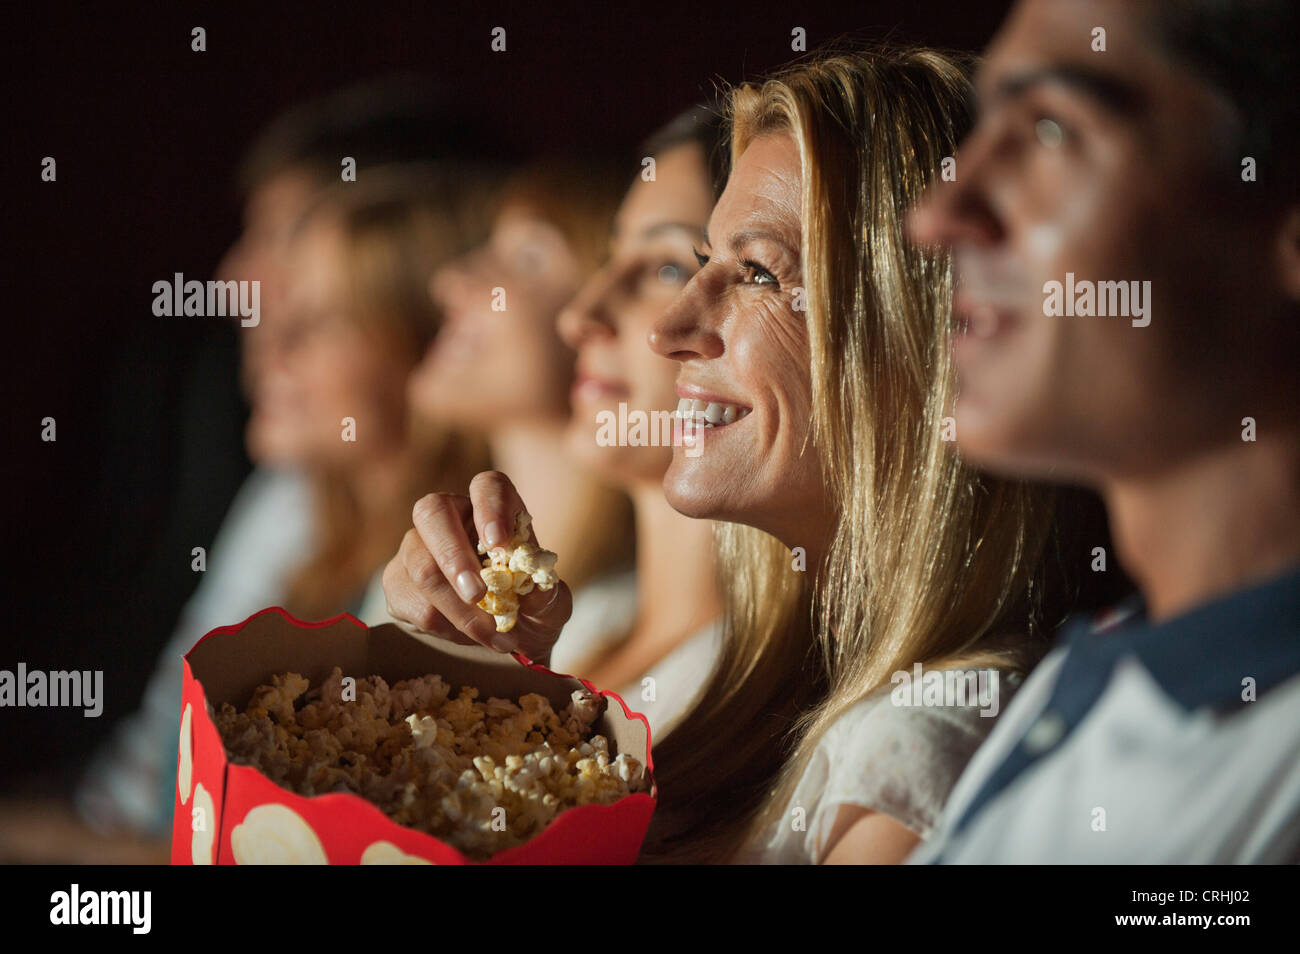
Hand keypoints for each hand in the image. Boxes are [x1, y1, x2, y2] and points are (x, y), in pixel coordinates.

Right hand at [383, 471, 571, 661]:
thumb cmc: (530, 613)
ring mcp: (417, 548)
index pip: (488, 486)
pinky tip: (466, 637)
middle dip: (454, 557)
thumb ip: (547, 597)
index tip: (499, 542)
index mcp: (495, 511)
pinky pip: (410, 601)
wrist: (501, 644)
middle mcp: (451, 519)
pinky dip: (443, 627)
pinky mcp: (398, 583)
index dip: (491, 507)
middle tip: (477, 594)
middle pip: (433, 512)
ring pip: (421, 567)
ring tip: (490, 635)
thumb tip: (534, 589)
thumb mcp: (551, 608)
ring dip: (457, 609)